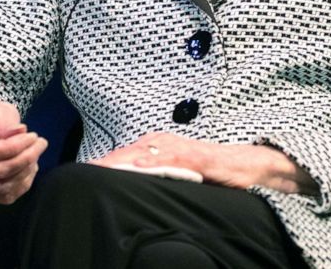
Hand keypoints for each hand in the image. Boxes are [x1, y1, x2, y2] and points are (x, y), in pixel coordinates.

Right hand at [0, 101, 47, 204]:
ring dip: (26, 172)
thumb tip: (19, 132)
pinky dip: (23, 184)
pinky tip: (30, 168)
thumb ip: (6, 120)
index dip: (15, 147)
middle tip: (41, 144)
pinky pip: (7, 196)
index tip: (33, 136)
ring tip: (35, 155)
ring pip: (3, 187)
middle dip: (25, 158)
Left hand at [91, 132, 317, 195]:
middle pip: (127, 153)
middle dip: (104, 163)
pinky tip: (135, 168)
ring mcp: (179, 149)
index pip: (124, 156)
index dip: (104, 164)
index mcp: (159, 146)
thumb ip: (158, 176)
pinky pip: (168, 160)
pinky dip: (150, 163)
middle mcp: (165, 142)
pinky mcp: (194, 157)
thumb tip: (135, 188)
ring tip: (98, 170)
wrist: (249, 165)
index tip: (81, 172)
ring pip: (142, 154)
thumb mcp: (180, 174)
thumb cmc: (213, 171)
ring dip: (120, 162)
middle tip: (81, 172)